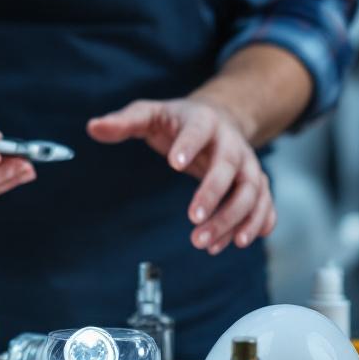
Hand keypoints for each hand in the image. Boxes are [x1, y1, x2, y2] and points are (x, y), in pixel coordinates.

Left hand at [87, 98, 275, 253]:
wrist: (221, 118)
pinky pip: (264, 204)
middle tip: (193, 221)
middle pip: (231, 169)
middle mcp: (232, 143)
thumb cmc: (180, 120)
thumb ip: (124, 122)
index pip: (200, 131)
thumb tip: (93, 127)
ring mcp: (248, 164)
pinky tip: (240, 241)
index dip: (190, 145)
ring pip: (251, 192)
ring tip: (210, 245)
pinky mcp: (256, 183)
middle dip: (214, 196)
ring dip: (234, 219)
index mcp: (204, 121)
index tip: (175, 164)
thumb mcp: (150, 114)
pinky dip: (258, 223)